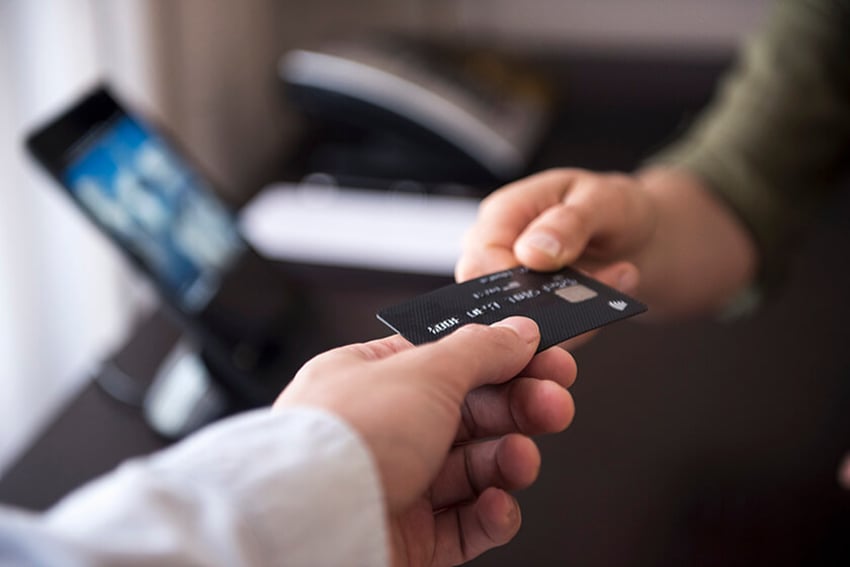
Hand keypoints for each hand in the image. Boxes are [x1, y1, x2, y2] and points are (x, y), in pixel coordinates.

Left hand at [274, 317, 575, 565]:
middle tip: (553, 404)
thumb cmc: (346, 441)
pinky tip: (497, 504)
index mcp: (373, 378)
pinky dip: (490, 515)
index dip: (503, 358)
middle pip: (470, 413)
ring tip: (520, 460)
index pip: (451, 360)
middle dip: (519, 408)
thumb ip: (479, 350)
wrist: (310, 528)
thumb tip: (518, 331)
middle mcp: (383, 429)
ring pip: (473, 468)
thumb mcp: (424, 372)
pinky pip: (465, 524)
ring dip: (507, 461)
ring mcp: (397, 483)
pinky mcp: (409, 537)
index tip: (546, 359)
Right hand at [456, 167, 755, 319]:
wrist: (640, 237)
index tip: (554, 293)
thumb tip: (532, 253)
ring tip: (618, 283)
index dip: (509, 286)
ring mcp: (512, 288)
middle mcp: (496, 253)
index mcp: (502, 215)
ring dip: (568, 321)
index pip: (481, 260)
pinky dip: (579, 328)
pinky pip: (543, 338)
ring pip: (515, 326)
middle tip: (594, 298)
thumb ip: (569, 224)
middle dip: (539, 310)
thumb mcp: (603, 202)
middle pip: (488, 300)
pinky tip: (615, 295)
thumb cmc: (614, 207)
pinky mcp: (533, 316)